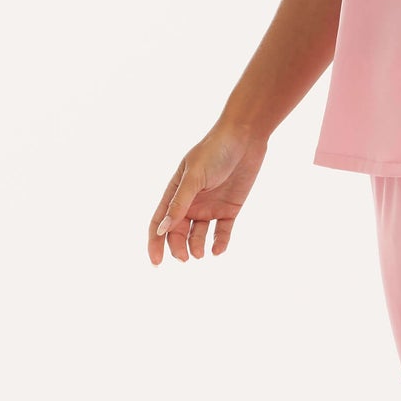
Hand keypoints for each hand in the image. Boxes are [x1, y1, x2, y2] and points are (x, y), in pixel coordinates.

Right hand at [148, 123, 268, 263]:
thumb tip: (162, 229)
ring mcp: (210, 206)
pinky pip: (222, 231)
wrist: (244, 138)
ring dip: (197, 246)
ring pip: (199, 235)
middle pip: (178, 232)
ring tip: (201, 254)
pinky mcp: (229, 209)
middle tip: (184, 259)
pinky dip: (219, 242)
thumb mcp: (194, 177)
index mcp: (175, 192)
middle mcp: (191, 202)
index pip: (160, 221)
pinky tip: (218, 250)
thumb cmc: (214, 152)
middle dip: (178, 248)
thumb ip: (179, 203)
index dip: (155, 242)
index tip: (156, 262)